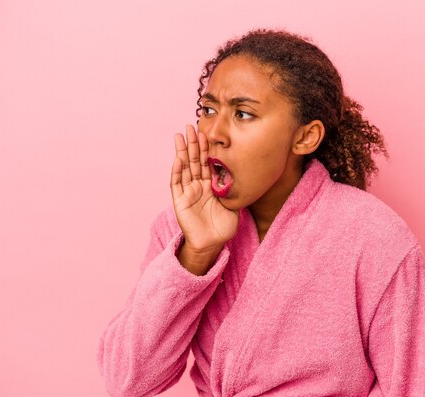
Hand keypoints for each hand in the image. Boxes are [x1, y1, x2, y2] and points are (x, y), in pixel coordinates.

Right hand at [170, 125, 238, 252]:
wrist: (212, 243)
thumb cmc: (223, 226)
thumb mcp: (234, 203)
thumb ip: (235, 189)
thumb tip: (247, 174)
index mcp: (211, 185)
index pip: (207, 162)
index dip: (207, 147)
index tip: (207, 131)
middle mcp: (198, 185)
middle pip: (195, 160)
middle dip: (193, 143)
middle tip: (191, 125)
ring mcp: (188, 192)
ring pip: (185, 167)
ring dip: (183, 151)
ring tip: (181, 135)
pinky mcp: (180, 200)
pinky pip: (177, 183)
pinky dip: (177, 170)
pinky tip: (178, 158)